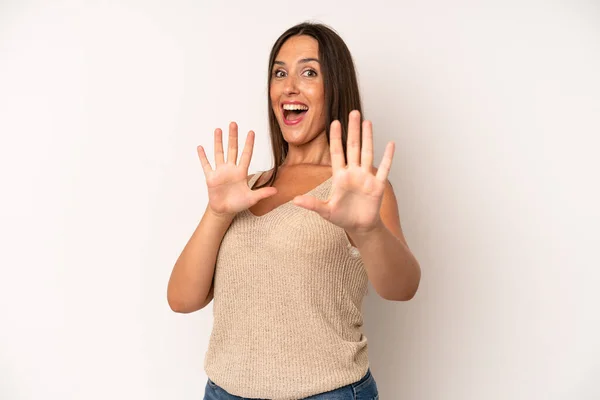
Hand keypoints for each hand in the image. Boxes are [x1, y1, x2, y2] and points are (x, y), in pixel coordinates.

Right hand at [197, 122, 276, 217]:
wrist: (224, 211)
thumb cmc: (238, 204)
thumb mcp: (252, 198)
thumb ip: (262, 193)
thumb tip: (276, 191)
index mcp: (241, 172)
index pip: (246, 154)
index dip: (249, 144)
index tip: (251, 132)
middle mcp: (231, 169)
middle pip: (232, 149)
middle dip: (233, 136)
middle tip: (233, 123)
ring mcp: (220, 172)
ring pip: (219, 153)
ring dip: (218, 142)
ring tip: (218, 130)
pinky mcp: (211, 178)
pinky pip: (206, 165)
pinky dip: (203, 157)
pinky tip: (200, 147)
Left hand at [293, 110, 393, 233]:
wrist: (360, 227)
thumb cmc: (342, 218)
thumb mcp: (325, 211)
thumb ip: (312, 204)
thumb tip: (294, 201)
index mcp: (340, 176)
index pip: (337, 152)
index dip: (336, 137)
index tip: (334, 122)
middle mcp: (353, 173)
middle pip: (353, 147)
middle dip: (353, 130)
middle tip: (353, 112)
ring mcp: (366, 177)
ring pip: (368, 153)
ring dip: (368, 138)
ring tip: (367, 122)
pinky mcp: (378, 185)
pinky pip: (384, 168)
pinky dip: (388, 157)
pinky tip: (390, 144)